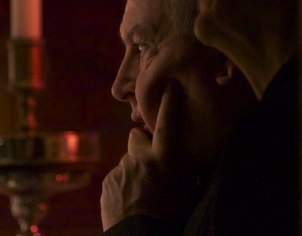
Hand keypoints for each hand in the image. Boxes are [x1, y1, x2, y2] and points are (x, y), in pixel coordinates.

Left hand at [101, 80, 198, 230]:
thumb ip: (187, 170)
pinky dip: (124, 183)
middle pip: (136, 136)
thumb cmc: (170, 217)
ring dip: (134, 167)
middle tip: (151, 162)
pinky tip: (131, 200)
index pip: (166, 123)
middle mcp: (139, 159)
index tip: (170, 85)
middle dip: (142, 144)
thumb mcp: (187, 191)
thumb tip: (194, 158)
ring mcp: (120, 170)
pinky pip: (117, 175)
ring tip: (142, 190)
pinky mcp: (107, 183)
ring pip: (127, 159)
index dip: (169, 103)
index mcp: (163, 160)